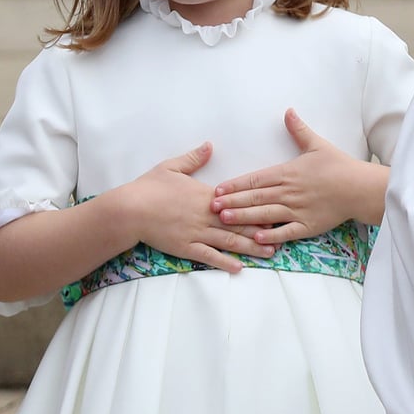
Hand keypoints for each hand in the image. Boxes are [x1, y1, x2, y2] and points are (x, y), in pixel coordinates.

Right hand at [124, 143, 274, 272]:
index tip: (277, 208)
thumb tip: (209, 145)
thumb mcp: (172, 167)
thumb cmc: (149, 187)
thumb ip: (194, 158)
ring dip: (251, 248)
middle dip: (262, 230)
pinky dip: (225, 262)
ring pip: (229, 242)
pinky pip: (209, 256)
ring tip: (270, 253)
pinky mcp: (186, 248)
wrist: (129, 209)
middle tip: (284, 235)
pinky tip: (239, 268)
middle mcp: (206, 215)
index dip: (258, 206)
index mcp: (206, 195)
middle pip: (239, 224)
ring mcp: (197, 233)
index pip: (238, 202)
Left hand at [211, 108, 388, 243]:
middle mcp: (288, 192)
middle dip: (232, 201)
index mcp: (287, 172)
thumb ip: (299, 130)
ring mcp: (297, 210)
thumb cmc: (339, 166)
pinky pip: (286, 232)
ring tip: (225, 219)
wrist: (359, 187)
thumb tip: (288, 111)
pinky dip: (271, 235)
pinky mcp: (308, 225)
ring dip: (244, 217)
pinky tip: (256, 237)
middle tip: (211, 206)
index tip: (217, 189)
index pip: (255, 179)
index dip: (235, 184)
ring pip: (265, 214)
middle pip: (255, 197)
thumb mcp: (317, 144)